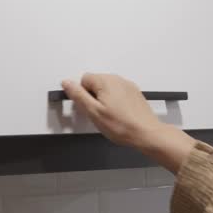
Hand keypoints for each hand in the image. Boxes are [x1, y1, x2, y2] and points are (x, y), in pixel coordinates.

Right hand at [62, 73, 196, 172]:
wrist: (146, 133)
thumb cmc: (122, 126)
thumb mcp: (93, 112)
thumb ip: (78, 95)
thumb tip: (67, 83)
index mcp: (105, 81)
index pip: (84, 79)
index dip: (83, 95)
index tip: (89, 107)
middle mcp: (117, 79)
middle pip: (96, 83)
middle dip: (94, 97)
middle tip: (99, 114)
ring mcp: (127, 85)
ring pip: (107, 89)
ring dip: (105, 100)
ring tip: (110, 116)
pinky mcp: (134, 93)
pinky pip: (118, 93)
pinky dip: (116, 102)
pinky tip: (119, 115)